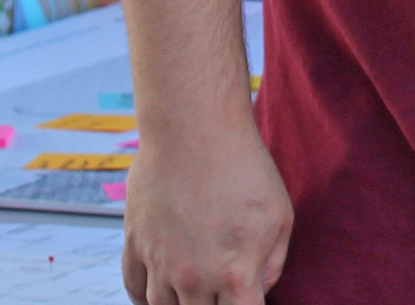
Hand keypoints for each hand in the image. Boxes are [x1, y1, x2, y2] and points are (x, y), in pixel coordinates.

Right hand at [123, 121, 293, 304]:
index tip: (248, 298)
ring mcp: (159, 264)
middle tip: (222, 288)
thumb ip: (272, 264)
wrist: (194, 128)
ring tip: (197, 289)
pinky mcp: (135, 244)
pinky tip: (162, 290)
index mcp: (234, 275)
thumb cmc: (245, 167)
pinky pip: (135, 290)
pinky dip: (146, 298)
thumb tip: (258, 289)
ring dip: (182, 304)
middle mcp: (193, 279)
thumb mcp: (279, 216)